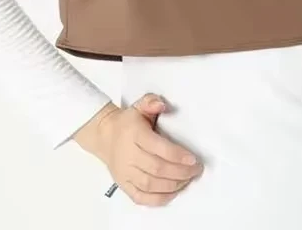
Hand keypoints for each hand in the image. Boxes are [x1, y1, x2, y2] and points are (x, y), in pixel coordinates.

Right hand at [73, 93, 203, 206]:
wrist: (105, 136)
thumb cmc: (127, 123)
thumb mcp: (139, 106)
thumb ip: (151, 102)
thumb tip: (162, 105)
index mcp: (134, 135)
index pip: (158, 148)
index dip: (177, 155)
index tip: (193, 159)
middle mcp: (128, 155)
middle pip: (157, 168)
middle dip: (180, 172)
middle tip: (196, 170)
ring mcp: (125, 172)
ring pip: (150, 184)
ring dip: (173, 185)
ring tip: (187, 179)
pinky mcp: (123, 184)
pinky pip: (140, 197)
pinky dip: (158, 199)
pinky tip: (172, 193)